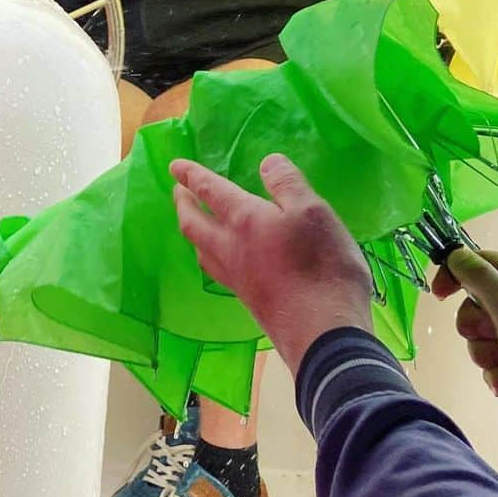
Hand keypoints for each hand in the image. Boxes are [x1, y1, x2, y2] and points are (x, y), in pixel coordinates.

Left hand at [171, 155, 373, 374]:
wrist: (323, 334)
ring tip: (194, 222)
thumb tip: (267, 162)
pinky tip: (223, 259)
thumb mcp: (313, 212)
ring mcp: (236, 278)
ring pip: (200, 249)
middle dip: (182, 203)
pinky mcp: (248, 300)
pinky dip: (209, 254)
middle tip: (178, 191)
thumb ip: (288, 184)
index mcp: (244, 220)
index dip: (191, 175)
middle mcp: (230, 248)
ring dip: (192, 230)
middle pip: (193, 223)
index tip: (174, 167)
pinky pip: (216, 269)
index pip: (210, 190)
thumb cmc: (321, 266)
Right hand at [433, 249, 497, 411]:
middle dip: (475, 328)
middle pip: (475, 307)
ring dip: (491, 357)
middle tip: (491, 335)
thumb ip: (478, 277)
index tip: (438, 294)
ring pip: (483, 342)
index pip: (480, 264)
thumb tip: (455, 255)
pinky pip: (497, 368)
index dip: (455, 275)